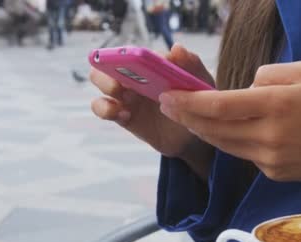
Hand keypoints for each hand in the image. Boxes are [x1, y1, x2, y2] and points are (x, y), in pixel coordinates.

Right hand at [90, 44, 214, 178]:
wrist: (195, 135)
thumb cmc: (197, 102)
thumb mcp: (201, 82)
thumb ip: (191, 64)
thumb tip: (175, 48)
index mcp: (150, 63)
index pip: (130, 51)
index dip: (128, 55)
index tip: (137, 63)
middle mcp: (133, 75)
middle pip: (106, 62)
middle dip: (109, 67)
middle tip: (124, 81)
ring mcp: (125, 95)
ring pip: (99, 81)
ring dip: (107, 86)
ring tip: (125, 98)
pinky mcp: (122, 115)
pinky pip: (102, 108)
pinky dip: (106, 109)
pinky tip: (125, 115)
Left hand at [158, 61, 300, 181]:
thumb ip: (267, 74)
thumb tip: (243, 88)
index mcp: (276, 105)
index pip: (220, 105)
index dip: (189, 102)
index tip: (168, 96)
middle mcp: (268, 135)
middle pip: (214, 128)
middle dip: (186, 116)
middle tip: (168, 105)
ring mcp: (269, 158)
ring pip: (223, 144)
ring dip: (202, 131)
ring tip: (187, 117)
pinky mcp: (271, 172)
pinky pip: (242, 154)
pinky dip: (229, 142)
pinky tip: (222, 131)